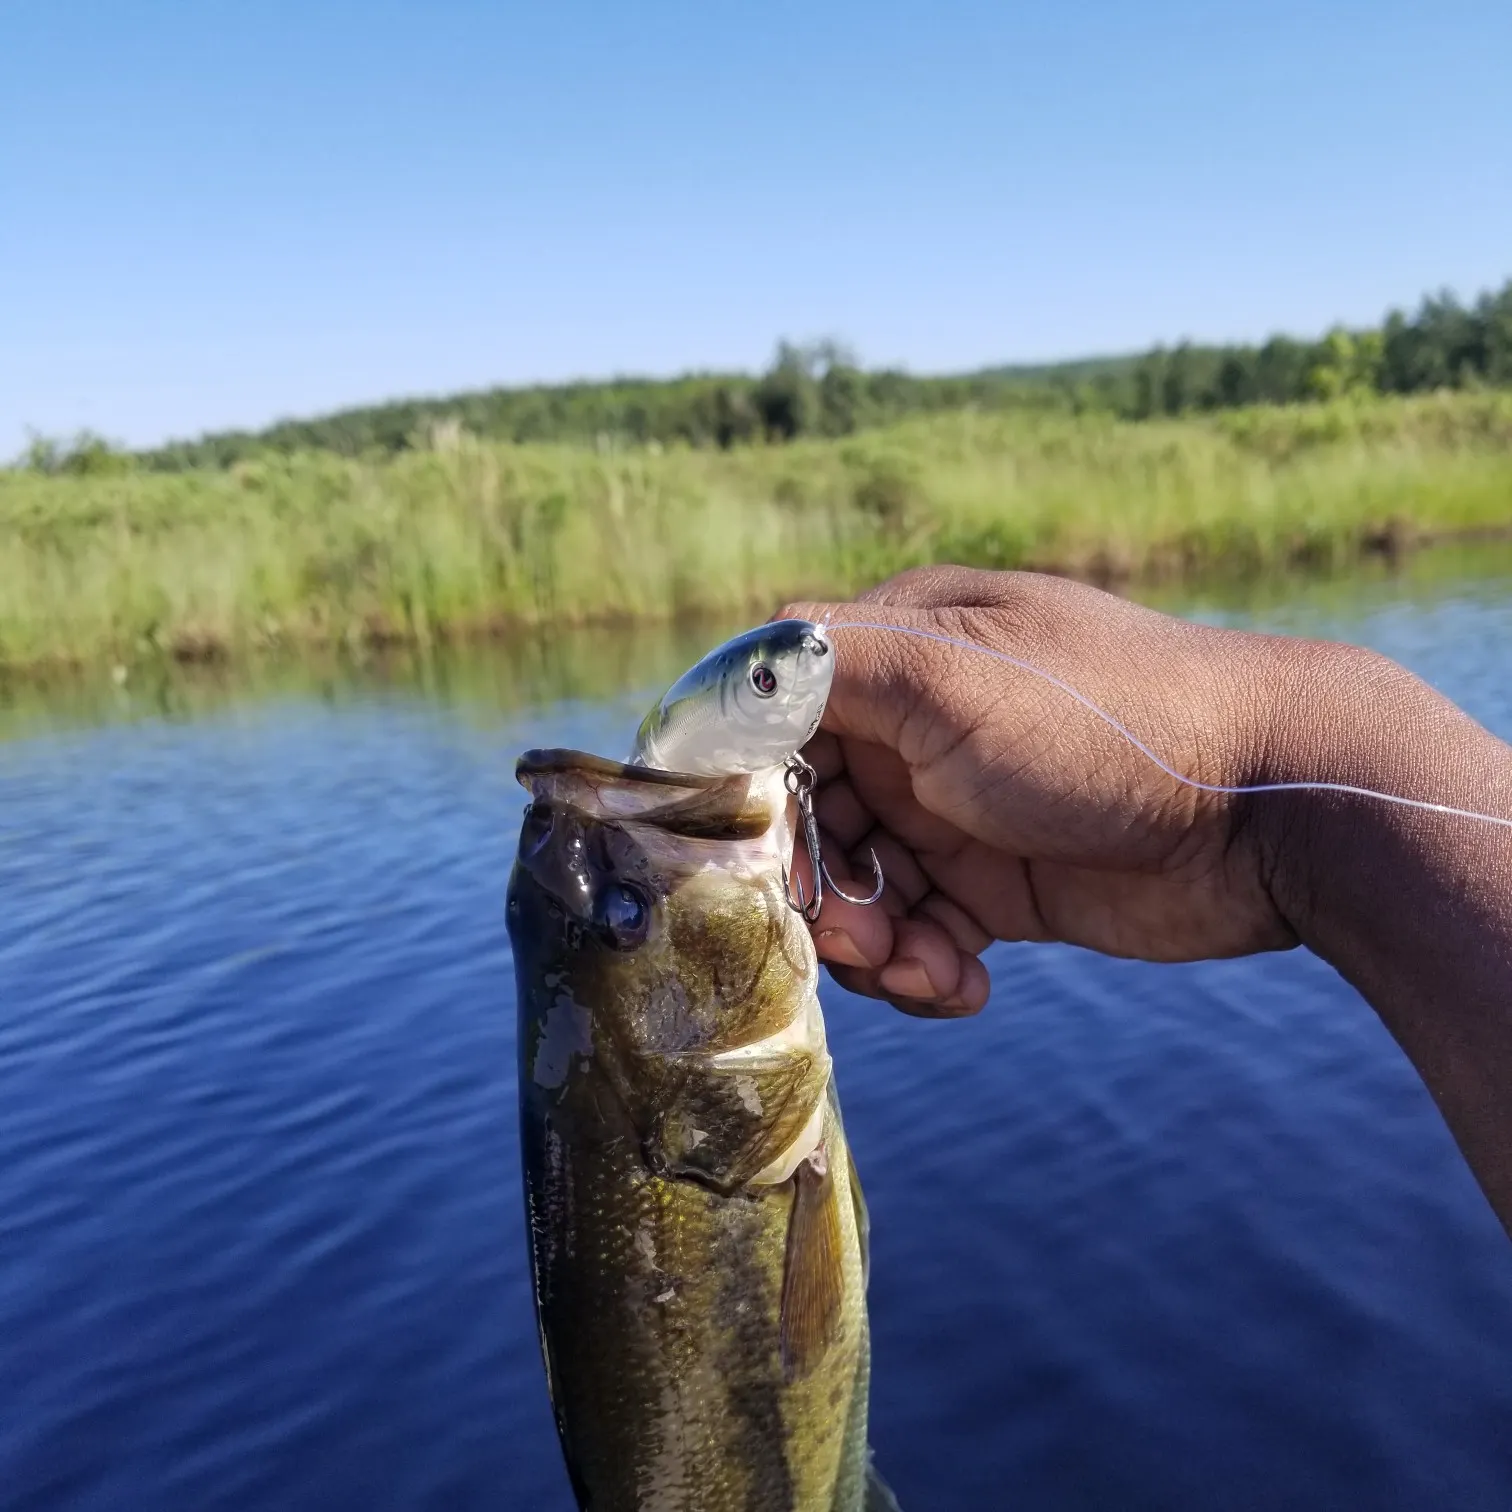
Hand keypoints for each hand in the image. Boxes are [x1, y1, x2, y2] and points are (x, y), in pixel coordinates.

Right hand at [777, 566, 1323, 1015]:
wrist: (1271, 808)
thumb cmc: (1107, 721)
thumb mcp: (952, 671)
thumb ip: (827, 664)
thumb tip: (719, 675)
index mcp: (894, 655)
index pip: (770, 729)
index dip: (758, 807)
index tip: (774, 873)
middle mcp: (914, 727)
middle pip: (807, 824)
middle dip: (821, 896)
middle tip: (864, 946)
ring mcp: (956, 807)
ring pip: (859, 892)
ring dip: (874, 947)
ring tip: (929, 974)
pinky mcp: (998, 882)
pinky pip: (920, 935)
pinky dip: (924, 969)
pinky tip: (965, 987)